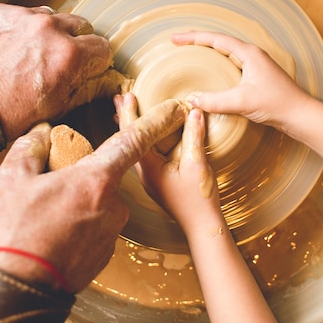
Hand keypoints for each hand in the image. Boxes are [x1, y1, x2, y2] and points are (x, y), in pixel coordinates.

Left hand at [0, 3, 113, 139]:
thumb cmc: (16, 111)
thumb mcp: (62, 105)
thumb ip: (91, 87)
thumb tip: (111, 82)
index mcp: (70, 54)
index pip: (102, 46)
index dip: (97, 60)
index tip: (90, 67)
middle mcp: (50, 29)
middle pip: (81, 26)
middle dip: (76, 43)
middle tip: (60, 61)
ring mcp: (25, 18)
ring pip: (53, 17)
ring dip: (50, 33)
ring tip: (34, 54)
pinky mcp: (3, 13)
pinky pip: (25, 15)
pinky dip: (24, 28)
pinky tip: (15, 48)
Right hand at [0, 90, 191, 292]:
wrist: (18, 290)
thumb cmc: (16, 234)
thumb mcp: (11, 180)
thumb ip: (30, 148)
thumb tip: (39, 135)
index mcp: (96, 179)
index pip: (132, 142)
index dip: (152, 122)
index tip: (171, 111)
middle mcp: (113, 205)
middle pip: (104, 178)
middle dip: (83, 179)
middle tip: (50, 193)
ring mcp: (112, 232)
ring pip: (98, 205)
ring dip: (80, 206)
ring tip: (46, 220)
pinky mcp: (106, 253)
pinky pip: (96, 229)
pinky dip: (80, 228)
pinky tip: (55, 236)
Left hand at [115, 92, 222, 236]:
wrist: (202, 227)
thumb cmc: (199, 200)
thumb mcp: (197, 164)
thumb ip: (194, 136)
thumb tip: (193, 111)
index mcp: (149, 167)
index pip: (134, 134)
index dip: (130, 112)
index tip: (125, 95)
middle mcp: (144, 172)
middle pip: (130, 139)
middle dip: (126, 117)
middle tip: (120, 98)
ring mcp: (150, 178)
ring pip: (137, 147)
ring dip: (134, 127)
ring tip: (127, 111)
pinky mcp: (158, 181)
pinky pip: (145, 154)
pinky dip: (144, 139)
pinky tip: (148, 135)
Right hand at [171, 31, 309, 133]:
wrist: (299, 114)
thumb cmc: (277, 104)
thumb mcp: (242, 102)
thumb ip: (216, 101)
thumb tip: (193, 100)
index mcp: (248, 53)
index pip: (215, 39)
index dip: (193, 37)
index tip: (175, 38)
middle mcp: (252, 55)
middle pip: (219, 41)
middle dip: (198, 40)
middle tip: (179, 41)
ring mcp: (255, 65)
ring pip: (226, 51)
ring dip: (208, 50)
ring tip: (191, 51)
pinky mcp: (256, 77)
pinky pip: (231, 63)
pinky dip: (216, 63)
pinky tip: (211, 72)